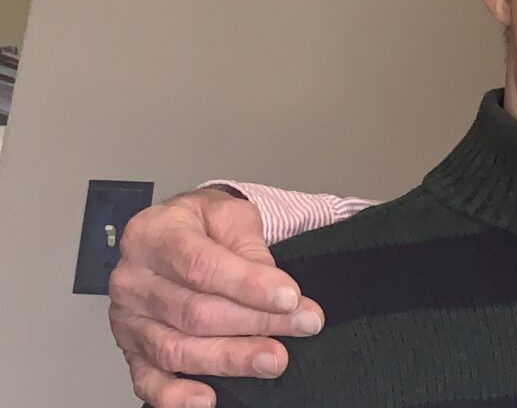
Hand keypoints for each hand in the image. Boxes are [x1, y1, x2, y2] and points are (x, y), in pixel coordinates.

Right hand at [108, 188, 324, 407]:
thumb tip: (274, 290)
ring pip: (177, 348)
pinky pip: (147, 380)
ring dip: (230, 359)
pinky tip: (207, 399)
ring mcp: (127, 319)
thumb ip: (249, 247)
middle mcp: (132, 279)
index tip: (291, 297)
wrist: (175, 230)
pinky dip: (175, 395)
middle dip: (254, 323)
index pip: (201, 265)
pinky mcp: (130, 350)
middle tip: (302, 326)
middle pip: (194, 312)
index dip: (248, 284)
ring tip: (273, 360)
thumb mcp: (229, 213)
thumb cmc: (202, 223)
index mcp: (153, 235)